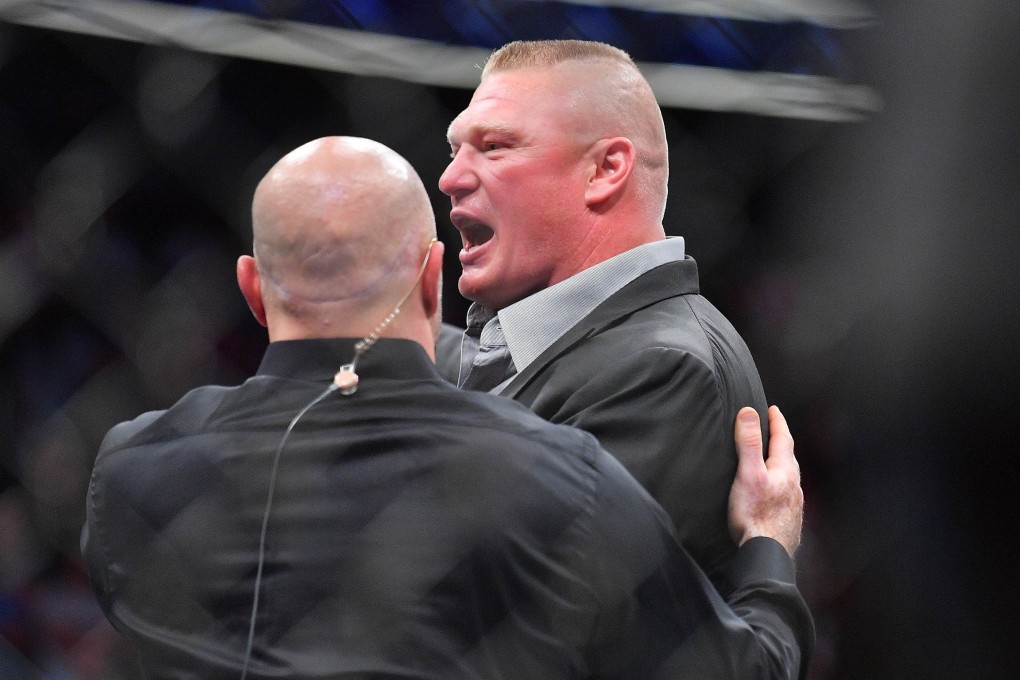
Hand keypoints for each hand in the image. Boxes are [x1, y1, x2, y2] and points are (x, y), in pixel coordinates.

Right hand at [728, 406, 803, 556]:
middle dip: (781, 442)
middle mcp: (794, 485)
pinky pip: (787, 494)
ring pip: (789, 476)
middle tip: (774, 431)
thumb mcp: (747, 473)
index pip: (783, 438)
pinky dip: (780, 485)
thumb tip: (749, 413)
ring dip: (782, 464)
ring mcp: (794, 503)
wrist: (768, 553)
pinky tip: (773, 494)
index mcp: (784, 470)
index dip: (777, 422)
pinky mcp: (789, 519)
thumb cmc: (755, 515)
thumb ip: (748, 443)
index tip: (773, 410)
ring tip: (772, 460)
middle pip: (789, 457)